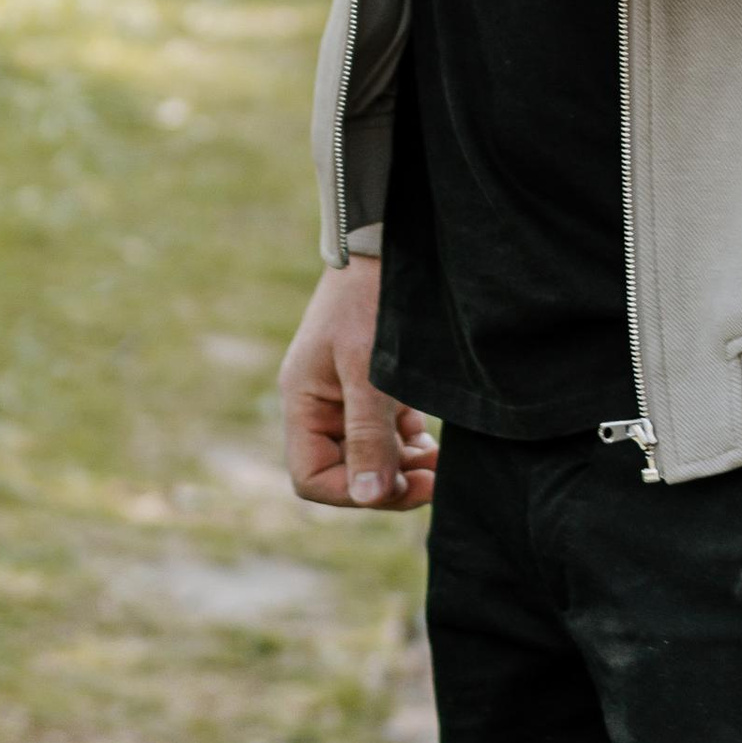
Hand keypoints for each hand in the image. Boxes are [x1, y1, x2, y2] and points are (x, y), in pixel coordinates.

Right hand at [280, 255, 438, 510]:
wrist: (383, 245)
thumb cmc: (368, 303)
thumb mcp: (368, 370)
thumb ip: (367, 434)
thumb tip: (369, 497)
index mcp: (303, 403)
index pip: (312, 477)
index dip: (352, 494)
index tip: (396, 487)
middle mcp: (321, 406)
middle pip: (345, 472)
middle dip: (388, 483)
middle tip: (431, 480)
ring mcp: (347, 396)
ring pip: (370, 456)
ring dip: (403, 468)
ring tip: (438, 464)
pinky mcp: (374, 386)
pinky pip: (387, 434)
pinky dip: (409, 445)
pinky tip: (432, 442)